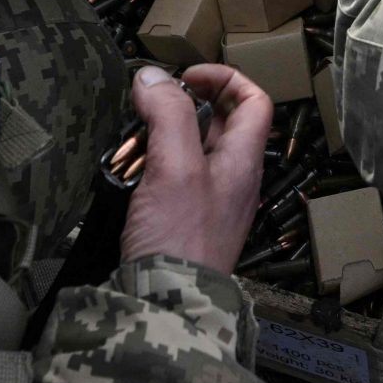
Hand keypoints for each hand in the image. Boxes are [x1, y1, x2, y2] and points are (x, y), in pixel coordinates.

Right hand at [120, 65, 272, 272]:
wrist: (167, 306)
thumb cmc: (180, 239)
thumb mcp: (175, 166)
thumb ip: (167, 114)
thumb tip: (151, 76)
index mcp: (242, 161)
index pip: (255, 101)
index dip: (224, 78)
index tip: (185, 77)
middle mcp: (231, 178)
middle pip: (219, 122)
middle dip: (183, 105)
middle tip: (149, 104)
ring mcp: (208, 201)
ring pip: (191, 149)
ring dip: (162, 135)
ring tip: (132, 136)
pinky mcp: (183, 221)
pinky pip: (172, 178)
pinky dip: (152, 165)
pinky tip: (128, 170)